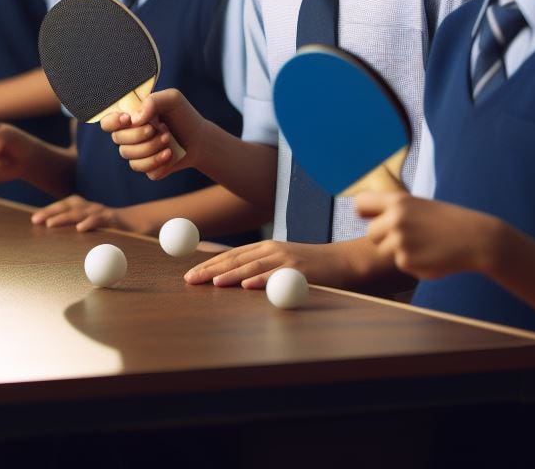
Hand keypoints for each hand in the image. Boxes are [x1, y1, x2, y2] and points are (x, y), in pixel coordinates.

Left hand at [30, 194, 143, 232]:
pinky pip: (101, 219)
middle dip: (51, 212)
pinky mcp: (114, 219)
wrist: (140, 223)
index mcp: (86, 209)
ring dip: (64, 217)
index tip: (34, 219)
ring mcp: (102, 212)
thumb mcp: (94, 230)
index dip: (49, 210)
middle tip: (36, 220)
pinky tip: (80, 228)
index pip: (65, 206)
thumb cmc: (113, 229)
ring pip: (81, 212)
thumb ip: (79, 236)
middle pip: (68, 206)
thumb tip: (58, 249)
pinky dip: (90, 222)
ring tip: (50, 224)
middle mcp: (92, 207)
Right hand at [100, 89, 210, 179]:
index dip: (112, 122)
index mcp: (131, 117)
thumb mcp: (172, 99)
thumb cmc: (183, 115)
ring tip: (168, 139)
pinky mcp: (147, 168)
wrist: (200, 139)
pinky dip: (158, 162)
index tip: (128, 119)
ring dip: (151, 148)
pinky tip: (170, 154)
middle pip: (118, 139)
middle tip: (162, 129)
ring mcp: (137, 153)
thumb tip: (135, 119)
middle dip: (140, 135)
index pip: (107, 122)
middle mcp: (130, 135)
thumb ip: (152, 101)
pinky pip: (143, 169)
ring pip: (129, 156)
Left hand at [184, 239, 348, 288]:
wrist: (343, 261)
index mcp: (265, 247)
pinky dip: (260, 280)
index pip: (231, 255)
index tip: (191, 275)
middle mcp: (272, 249)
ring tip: (213, 282)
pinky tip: (247, 286)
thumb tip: (236, 280)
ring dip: (231, 275)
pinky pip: (275, 276)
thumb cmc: (311, 267)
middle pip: (235, 259)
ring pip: (252, 267)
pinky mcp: (298, 270)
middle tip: (191, 280)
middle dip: (211, 270)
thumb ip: (261, 268)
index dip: (209, 264)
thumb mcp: (283, 263)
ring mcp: (285, 259)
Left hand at [356, 192, 501, 279]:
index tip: (370, 219)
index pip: (360, 203)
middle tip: (411, 237)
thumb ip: (393, 211)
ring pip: (384, 251)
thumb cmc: (447, 221)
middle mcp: (395, 218)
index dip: (364, 213)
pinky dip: (413, 264)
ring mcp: (400, 240)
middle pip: (372, 233)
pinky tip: (432, 256)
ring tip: (424, 245)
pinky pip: (401, 264)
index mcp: (397, 200)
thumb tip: (362, 218)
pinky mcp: (406, 261)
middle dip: (385, 238)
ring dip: (400, 251)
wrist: (476, 238)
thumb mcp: (418, 206)